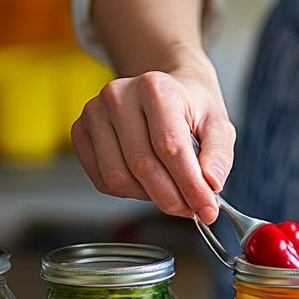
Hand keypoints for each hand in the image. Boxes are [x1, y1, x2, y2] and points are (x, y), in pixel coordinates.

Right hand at [70, 64, 235, 223]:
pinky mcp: (80, 130)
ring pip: (118, 178)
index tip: (207, 210)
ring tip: (171, 190)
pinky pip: (102, 180)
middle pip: (142, 166)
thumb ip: (219, 154)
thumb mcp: (217, 125)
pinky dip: (128, 192)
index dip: (190, 186)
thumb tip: (212, 184)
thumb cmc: (190, 108)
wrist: (162, 90)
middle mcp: (119, 95)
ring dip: (148, 197)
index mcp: (156, 88)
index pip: (170, 148)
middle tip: (191, 210)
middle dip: (171, 198)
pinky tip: (147, 182)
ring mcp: (94, 112)